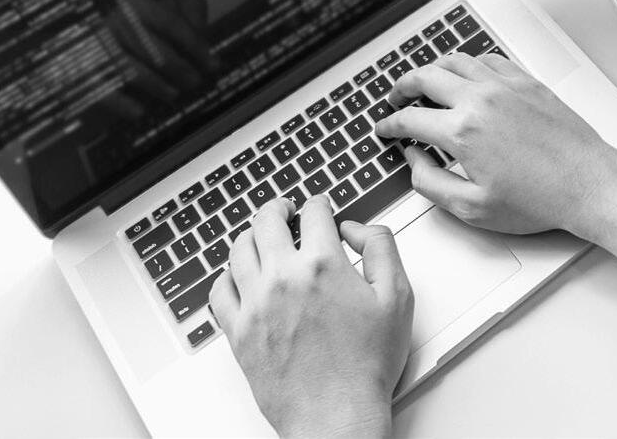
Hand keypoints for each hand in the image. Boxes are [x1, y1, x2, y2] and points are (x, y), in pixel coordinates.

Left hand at [210, 197, 411, 438]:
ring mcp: (255, 305)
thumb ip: (381, 248)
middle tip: (286, 209)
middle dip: (279, 208)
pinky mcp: (238, 332)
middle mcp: (282, 278)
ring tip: (262, 235)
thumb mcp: (397, 296)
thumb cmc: (367, 364)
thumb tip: (356, 229)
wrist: (336, 415)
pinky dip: (227, 275)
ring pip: (239, 250)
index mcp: (323, 265)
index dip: (320, 202)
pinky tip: (238, 275)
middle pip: (266, 221)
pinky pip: (219, 291)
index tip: (321, 206)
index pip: (314, 212)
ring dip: (252, 235)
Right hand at [375, 54, 616, 263]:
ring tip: (424, 81)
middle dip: (402, 88)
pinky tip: (467, 72)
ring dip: (433, 69)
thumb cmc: (539, 198)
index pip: (410, 118)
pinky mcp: (527, 82)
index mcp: (463, 131)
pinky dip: (469, 62)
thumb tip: (414, 161)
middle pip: (426, 77)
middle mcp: (482, 99)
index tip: (385, 129)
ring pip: (456, 60)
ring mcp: (506, 86)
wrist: (586, 183)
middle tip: (395, 99)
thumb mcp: (472, 208)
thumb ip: (431, 183)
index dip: (390, 125)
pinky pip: (489, 59)